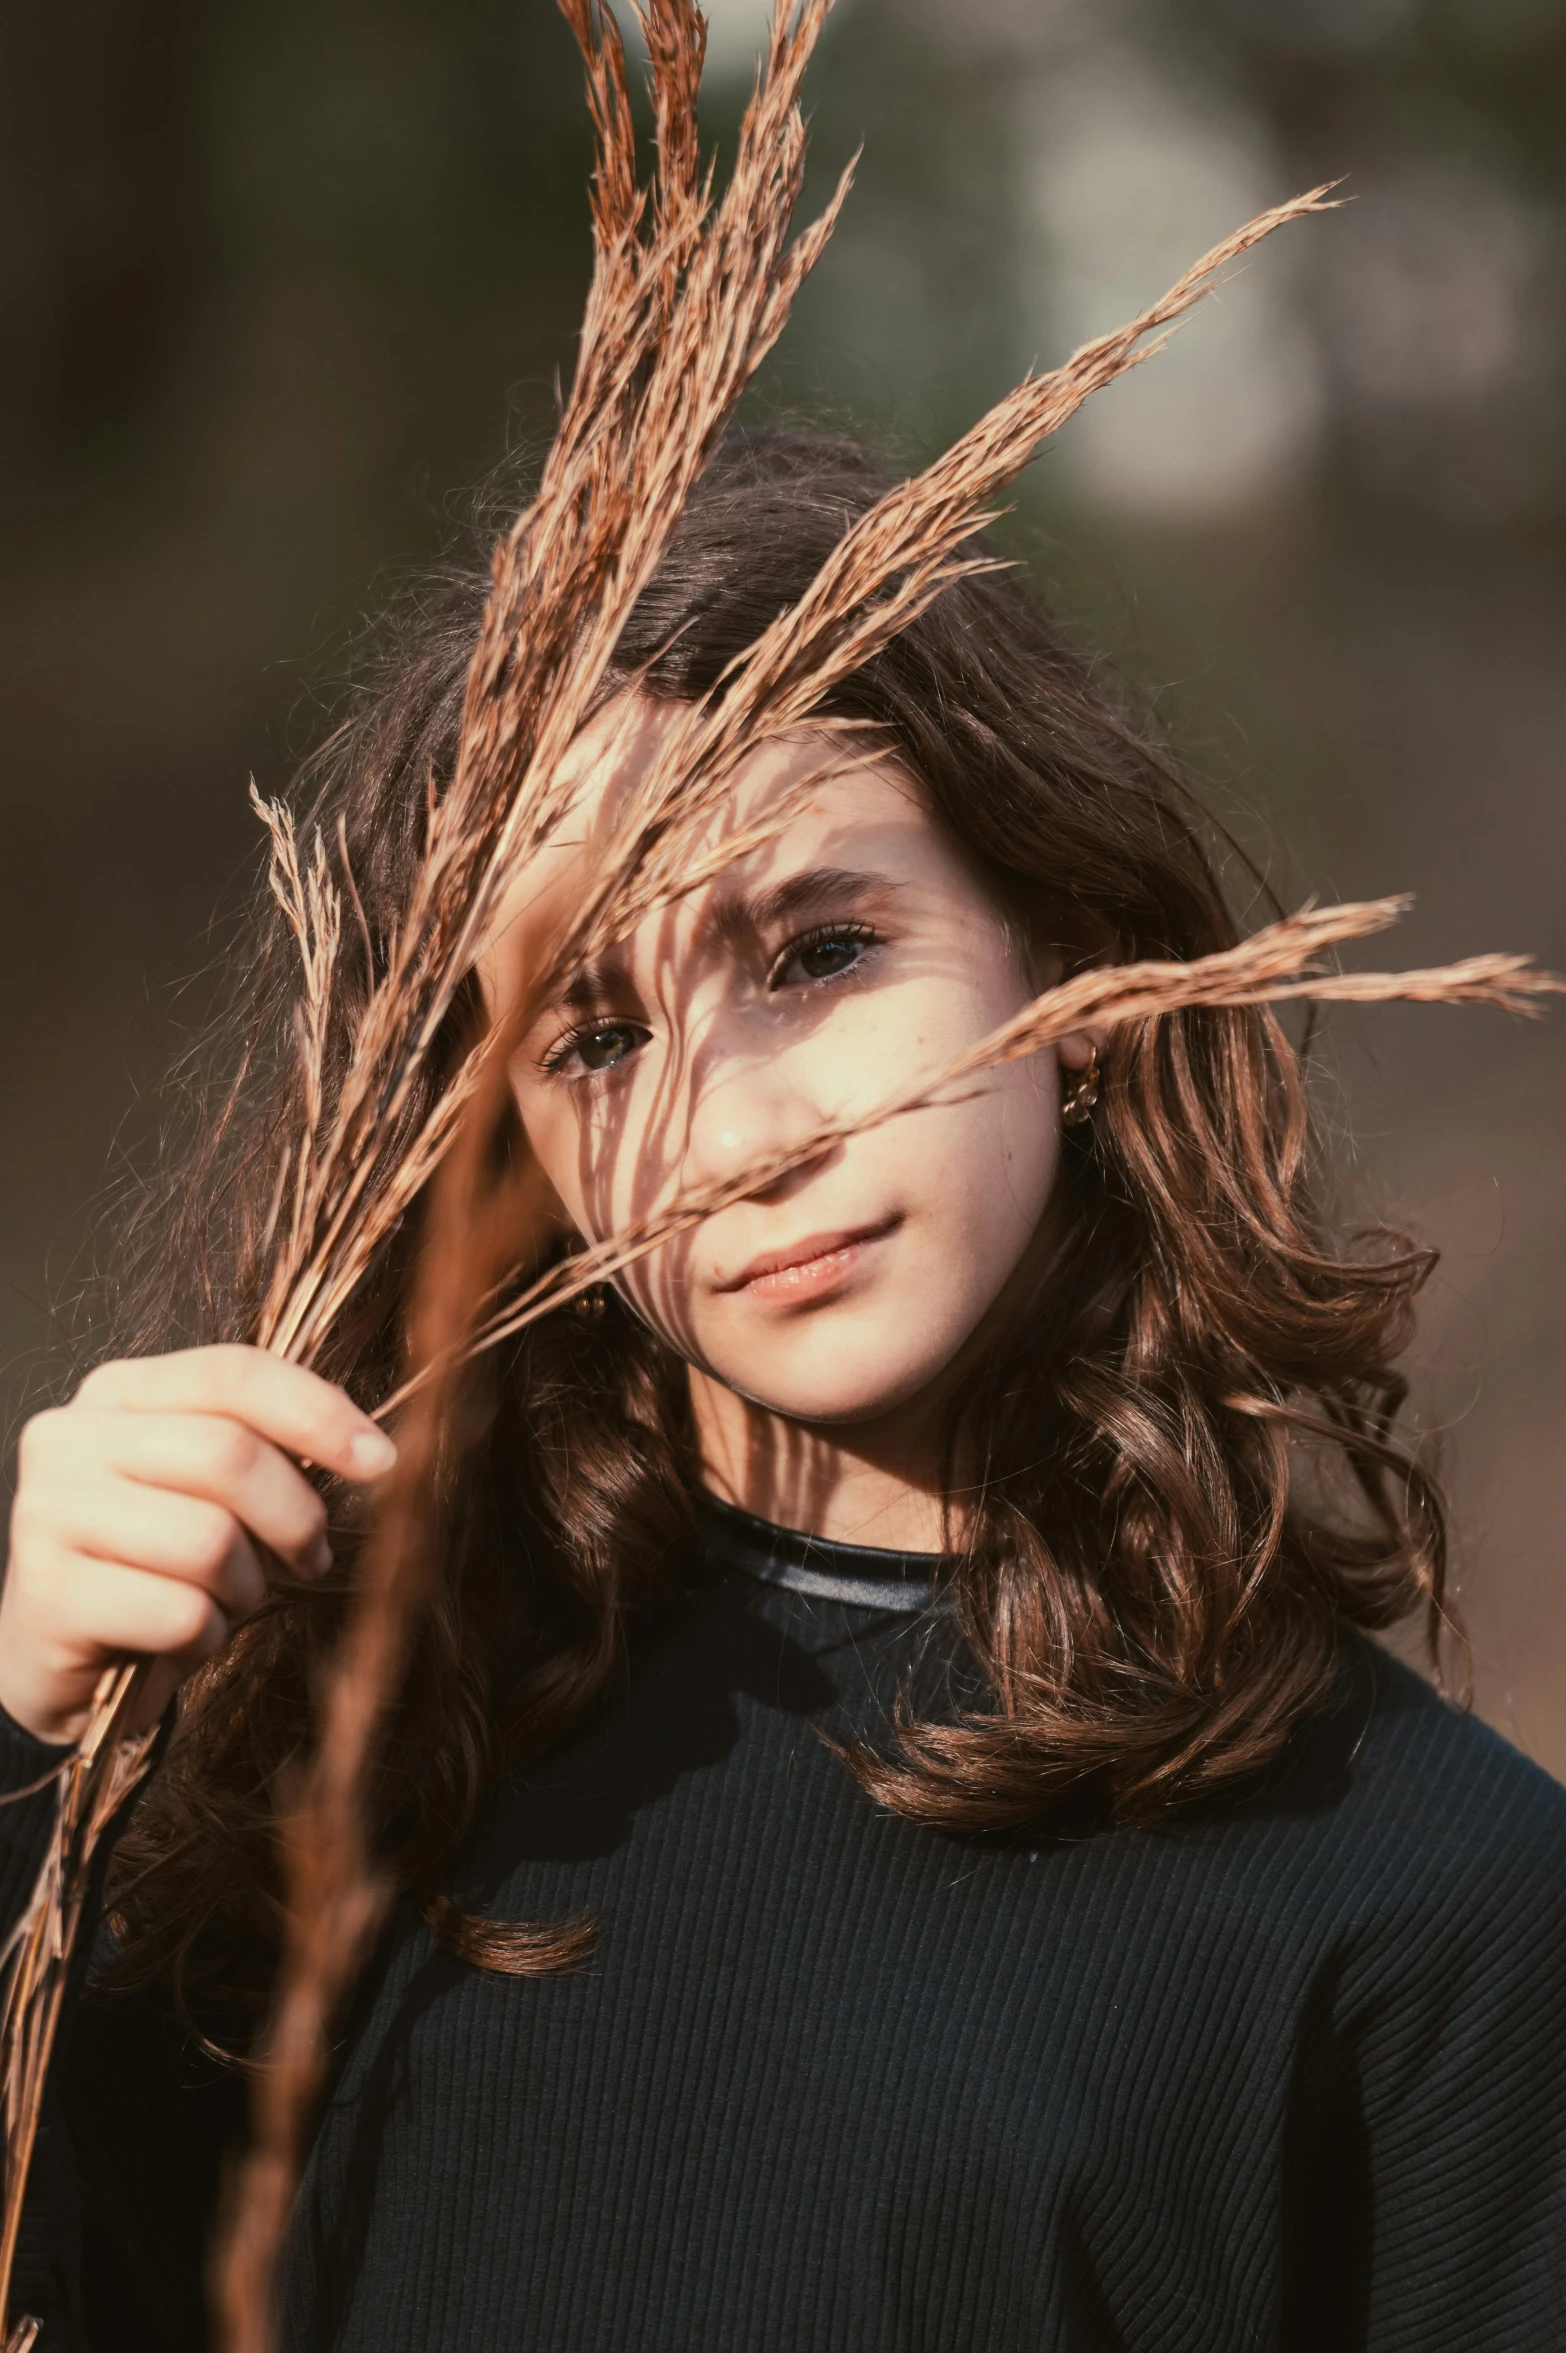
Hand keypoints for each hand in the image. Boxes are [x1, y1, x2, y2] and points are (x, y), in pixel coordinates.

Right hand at [0, 1346, 395, 1745]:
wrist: (66, 1662)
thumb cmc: (157, 1564)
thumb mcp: (208, 1490)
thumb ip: (264, 1447)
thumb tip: (372, 1450)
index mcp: (118, 1391)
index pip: (232, 1372)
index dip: (317, 1412)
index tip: (380, 1461)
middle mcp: (70, 1438)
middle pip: (228, 1454)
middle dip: (294, 1515)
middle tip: (310, 1556)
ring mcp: (48, 1514)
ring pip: (209, 1540)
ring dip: (245, 1586)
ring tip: (226, 1598)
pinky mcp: (49, 1596)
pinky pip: (180, 1614)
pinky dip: (205, 1637)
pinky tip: (182, 1638)